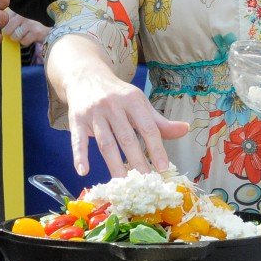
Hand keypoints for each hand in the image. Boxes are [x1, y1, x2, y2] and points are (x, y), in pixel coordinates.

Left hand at [2, 9, 49, 46]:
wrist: (57, 20)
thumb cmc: (38, 17)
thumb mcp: (25, 11)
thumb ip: (13, 14)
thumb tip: (0, 27)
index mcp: (19, 8)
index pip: (4, 19)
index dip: (6, 25)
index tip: (10, 27)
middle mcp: (23, 14)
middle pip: (7, 29)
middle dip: (11, 33)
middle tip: (18, 31)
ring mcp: (30, 23)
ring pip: (14, 36)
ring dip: (19, 38)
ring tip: (26, 33)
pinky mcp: (36, 32)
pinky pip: (24, 41)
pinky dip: (27, 41)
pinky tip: (32, 36)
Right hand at [66, 70, 188, 176]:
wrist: (85, 76)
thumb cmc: (117, 94)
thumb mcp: (139, 102)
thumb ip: (159, 121)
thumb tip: (185, 129)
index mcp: (133, 100)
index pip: (147, 127)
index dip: (156, 149)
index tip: (163, 168)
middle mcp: (113, 105)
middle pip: (127, 138)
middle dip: (137, 162)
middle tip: (146, 183)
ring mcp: (93, 113)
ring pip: (105, 143)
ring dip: (114, 165)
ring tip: (123, 184)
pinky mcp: (76, 120)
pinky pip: (77, 140)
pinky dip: (79, 156)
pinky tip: (83, 172)